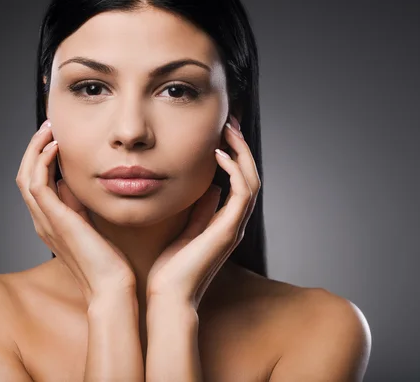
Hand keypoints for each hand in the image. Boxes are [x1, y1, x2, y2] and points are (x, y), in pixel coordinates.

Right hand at [15, 120, 136, 305]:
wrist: (110, 286)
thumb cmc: (106, 260)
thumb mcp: (89, 223)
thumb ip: (77, 203)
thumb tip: (71, 181)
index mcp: (49, 220)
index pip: (34, 182)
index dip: (39, 157)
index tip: (54, 137)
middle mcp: (41, 220)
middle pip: (24, 175)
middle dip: (34, 148)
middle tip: (49, 126)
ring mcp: (45, 221)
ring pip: (26, 176)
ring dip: (35, 149)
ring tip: (49, 130)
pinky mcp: (55, 220)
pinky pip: (38, 185)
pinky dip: (42, 162)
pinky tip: (55, 147)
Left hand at [145, 115, 260, 308]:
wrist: (168, 297)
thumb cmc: (171, 269)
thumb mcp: (184, 230)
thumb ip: (200, 211)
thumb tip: (210, 188)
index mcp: (223, 223)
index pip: (237, 182)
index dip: (233, 156)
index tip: (220, 133)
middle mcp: (233, 223)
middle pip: (249, 176)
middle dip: (241, 147)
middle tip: (229, 122)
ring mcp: (233, 227)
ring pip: (250, 181)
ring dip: (241, 153)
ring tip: (228, 130)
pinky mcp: (228, 230)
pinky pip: (242, 193)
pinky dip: (235, 170)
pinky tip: (220, 154)